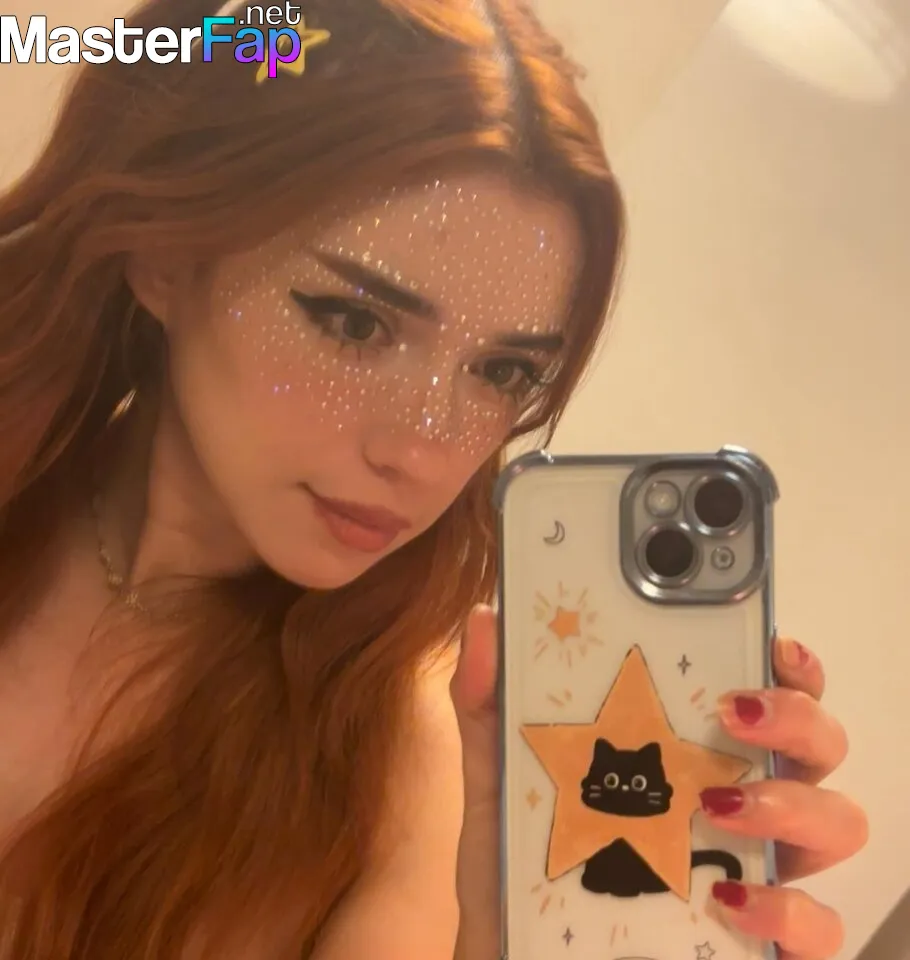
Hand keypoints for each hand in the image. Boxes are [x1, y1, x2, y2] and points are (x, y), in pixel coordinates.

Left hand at [450, 615, 868, 959]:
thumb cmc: (518, 868)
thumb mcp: (500, 781)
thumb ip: (490, 705)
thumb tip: (486, 620)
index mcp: (688, 750)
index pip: (762, 689)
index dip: (783, 660)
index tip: (767, 639)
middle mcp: (739, 802)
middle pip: (816, 741)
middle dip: (795, 714)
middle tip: (734, 711)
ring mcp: (760, 872)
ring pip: (835, 822)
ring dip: (792, 801)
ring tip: (719, 802)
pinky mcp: (765, 945)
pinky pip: (817, 928)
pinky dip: (787, 910)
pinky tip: (726, 899)